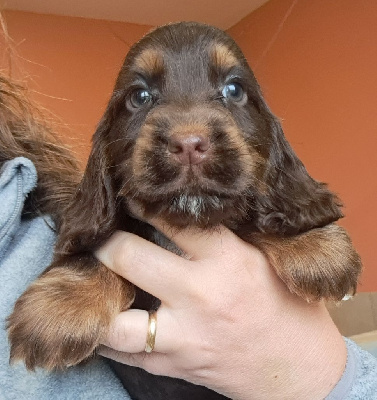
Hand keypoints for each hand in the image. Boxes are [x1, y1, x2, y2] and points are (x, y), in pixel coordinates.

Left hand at [96, 225, 345, 399]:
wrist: (300, 369)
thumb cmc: (288, 307)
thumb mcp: (265, 257)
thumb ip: (225, 235)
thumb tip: (183, 208)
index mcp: (228, 260)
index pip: (172, 221)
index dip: (143, 203)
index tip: (130, 196)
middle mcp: (200, 295)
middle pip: (129, 258)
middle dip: (106, 242)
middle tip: (100, 235)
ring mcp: (183, 336)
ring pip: (114, 319)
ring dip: (98, 295)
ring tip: (91, 279)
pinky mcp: (173, 365)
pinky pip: (123, 352)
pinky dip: (108, 333)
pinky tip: (106, 316)